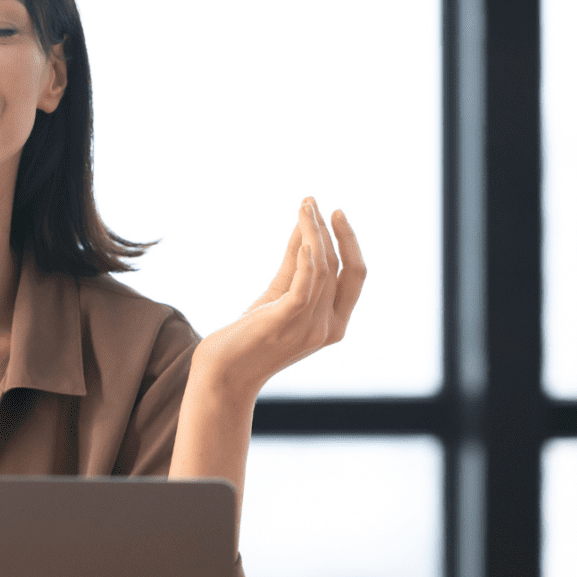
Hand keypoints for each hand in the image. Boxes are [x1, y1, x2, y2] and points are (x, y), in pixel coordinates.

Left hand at [192, 197, 366, 402]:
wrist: (223, 374)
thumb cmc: (249, 336)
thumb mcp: (278, 296)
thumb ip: (294, 265)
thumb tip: (305, 228)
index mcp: (334, 324)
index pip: (354, 276)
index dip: (350, 242)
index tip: (333, 213)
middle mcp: (329, 327)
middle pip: (343, 268)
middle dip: (334, 231)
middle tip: (317, 203)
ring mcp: (310, 327)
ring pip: (323, 268)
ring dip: (314, 232)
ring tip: (304, 206)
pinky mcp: (285, 321)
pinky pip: (305, 282)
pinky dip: (306, 256)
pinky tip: (302, 235)